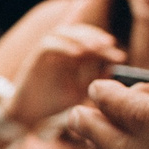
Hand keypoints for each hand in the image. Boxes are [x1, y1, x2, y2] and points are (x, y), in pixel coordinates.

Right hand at [8, 20, 127, 126]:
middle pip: (79, 31)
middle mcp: (58, 49)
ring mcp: (46, 52)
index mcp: (71, 55)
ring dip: (80, 36)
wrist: (27, 116)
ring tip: (94, 47)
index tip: (120, 57)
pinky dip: (63, 46)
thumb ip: (95, 80)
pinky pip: (48, 44)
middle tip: (109, 46)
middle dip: (95, 36)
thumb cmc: (53, 104)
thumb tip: (113, 68)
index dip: (106, 47)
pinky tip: (77, 54)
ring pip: (63, 32)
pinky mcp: (34, 58)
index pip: (91, 42)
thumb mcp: (80, 92)